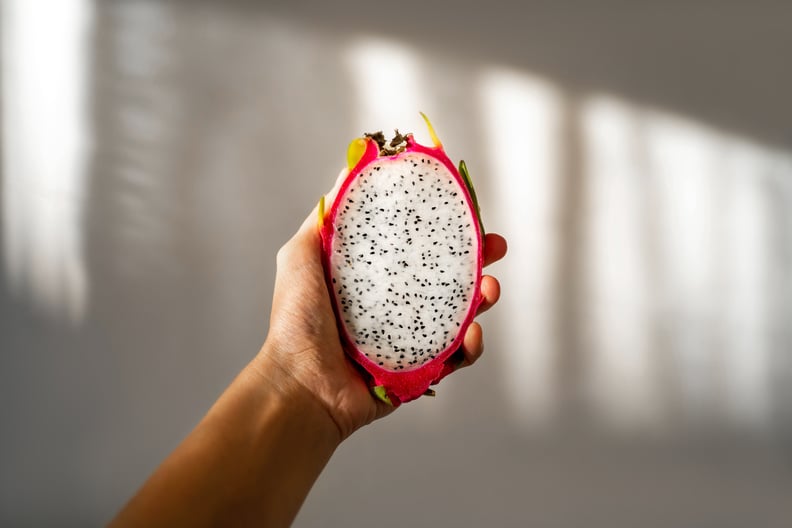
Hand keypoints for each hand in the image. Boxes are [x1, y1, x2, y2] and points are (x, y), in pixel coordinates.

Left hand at [253, 174, 506, 439]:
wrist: (299, 385)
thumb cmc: (295, 322)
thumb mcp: (302, 255)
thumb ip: (326, 218)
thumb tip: (349, 170)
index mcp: (372, 279)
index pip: (416, 247)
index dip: (444, 229)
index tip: (465, 211)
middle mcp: (393, 306)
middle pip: (446, 278)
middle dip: (477, 261)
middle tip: (495, 247)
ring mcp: (408, 339)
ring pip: (458, 316)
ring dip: (482, 300)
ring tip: (490, 289)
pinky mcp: (418, 372)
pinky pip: (454, 358)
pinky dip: (470, 347)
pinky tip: (472, 334)